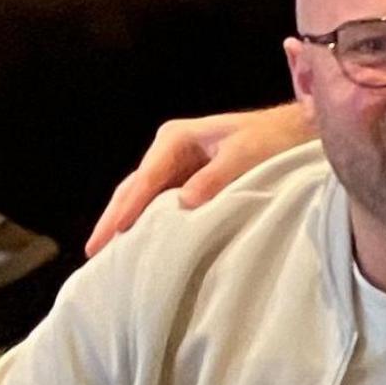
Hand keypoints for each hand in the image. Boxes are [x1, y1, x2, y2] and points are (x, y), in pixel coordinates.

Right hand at [86, 102, 314, 257]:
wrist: (293, 132)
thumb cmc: (271, 140)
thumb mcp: (246, 156)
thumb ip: (216, 178)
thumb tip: (185, 203)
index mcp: (175, 138)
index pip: (146, 179)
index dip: (130, 207)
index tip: (116, 232)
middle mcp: (168, 150)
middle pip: (134, 188)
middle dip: (113, 219)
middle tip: (92, 251)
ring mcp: (176, 165)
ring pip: (143, 197)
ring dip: (125, 222)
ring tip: (106, 253)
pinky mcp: (188, 180)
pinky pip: (160, 203)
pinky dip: (147, 221)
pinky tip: (137, 242)